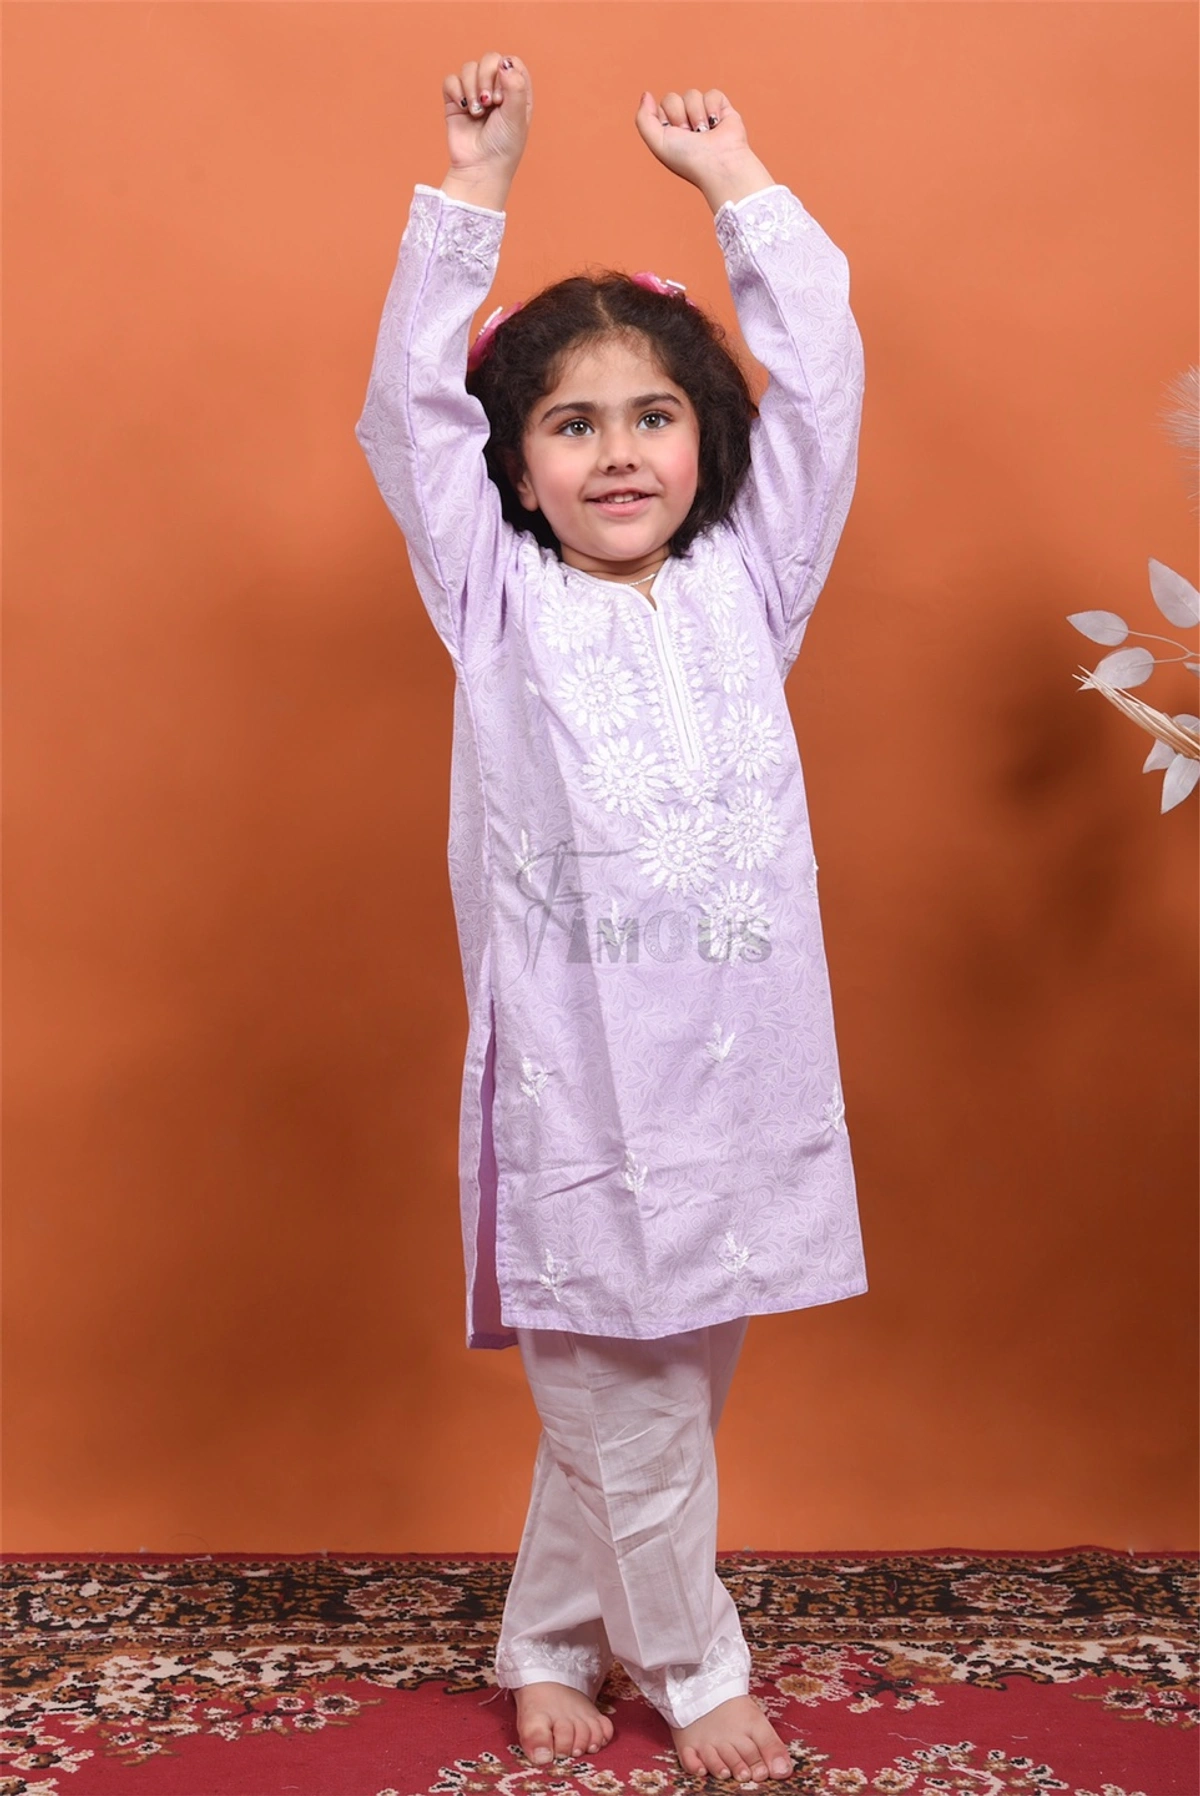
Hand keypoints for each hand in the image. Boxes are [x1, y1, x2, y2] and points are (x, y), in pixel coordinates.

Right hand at [443, 52, 531, 181]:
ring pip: (469, 68)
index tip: (504, 97)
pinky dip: (456, 91)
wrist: (480, 167)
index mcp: (515, 91)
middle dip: (487, 78)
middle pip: (489, 59)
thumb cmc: (503, 146)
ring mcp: (474, 93)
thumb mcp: (517, 116)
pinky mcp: (456, 101)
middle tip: (490, 103)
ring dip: (472, 88)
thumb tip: (504, 63)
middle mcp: (495, 89)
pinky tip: (464, 108)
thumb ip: (516, 86)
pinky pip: (451, 80)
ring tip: (477, 113)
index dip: (505, 72)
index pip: (511, 62)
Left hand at [635, 87, 772, 210]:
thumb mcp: (657, 142)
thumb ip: (643, 119)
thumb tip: (646, 94)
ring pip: (691, 94)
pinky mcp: (722, 109)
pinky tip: (717, 124)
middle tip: (689, 135)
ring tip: (704, 134)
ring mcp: (703, 115)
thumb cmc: (688, 159)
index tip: (674, 135)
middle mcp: (685, 122)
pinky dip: (713, 108)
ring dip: (696, 115)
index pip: (660, 107)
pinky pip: (712, 93)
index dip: (666, 118)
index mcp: (669, 131)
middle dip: (679, 116)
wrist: (718, 164)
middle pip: (672, 98)